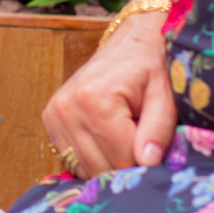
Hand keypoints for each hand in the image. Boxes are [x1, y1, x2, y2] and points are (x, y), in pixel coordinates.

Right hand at [42, 11, 175, 178]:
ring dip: (109, 165)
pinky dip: (92, 159)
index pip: (124, 158)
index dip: (147, 163)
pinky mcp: (49, 121)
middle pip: (101, 167)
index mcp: (94, 99)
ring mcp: (54, 115)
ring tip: (125, 141)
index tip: (158, 152)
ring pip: (85, 168)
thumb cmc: (150, 68)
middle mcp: (67, 107)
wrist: (129, 44)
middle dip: (127, 167)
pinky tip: (107, 143)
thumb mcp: (164, 95)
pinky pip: (72, 160)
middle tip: (144, 148)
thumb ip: (158, 130)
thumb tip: (148, 162)